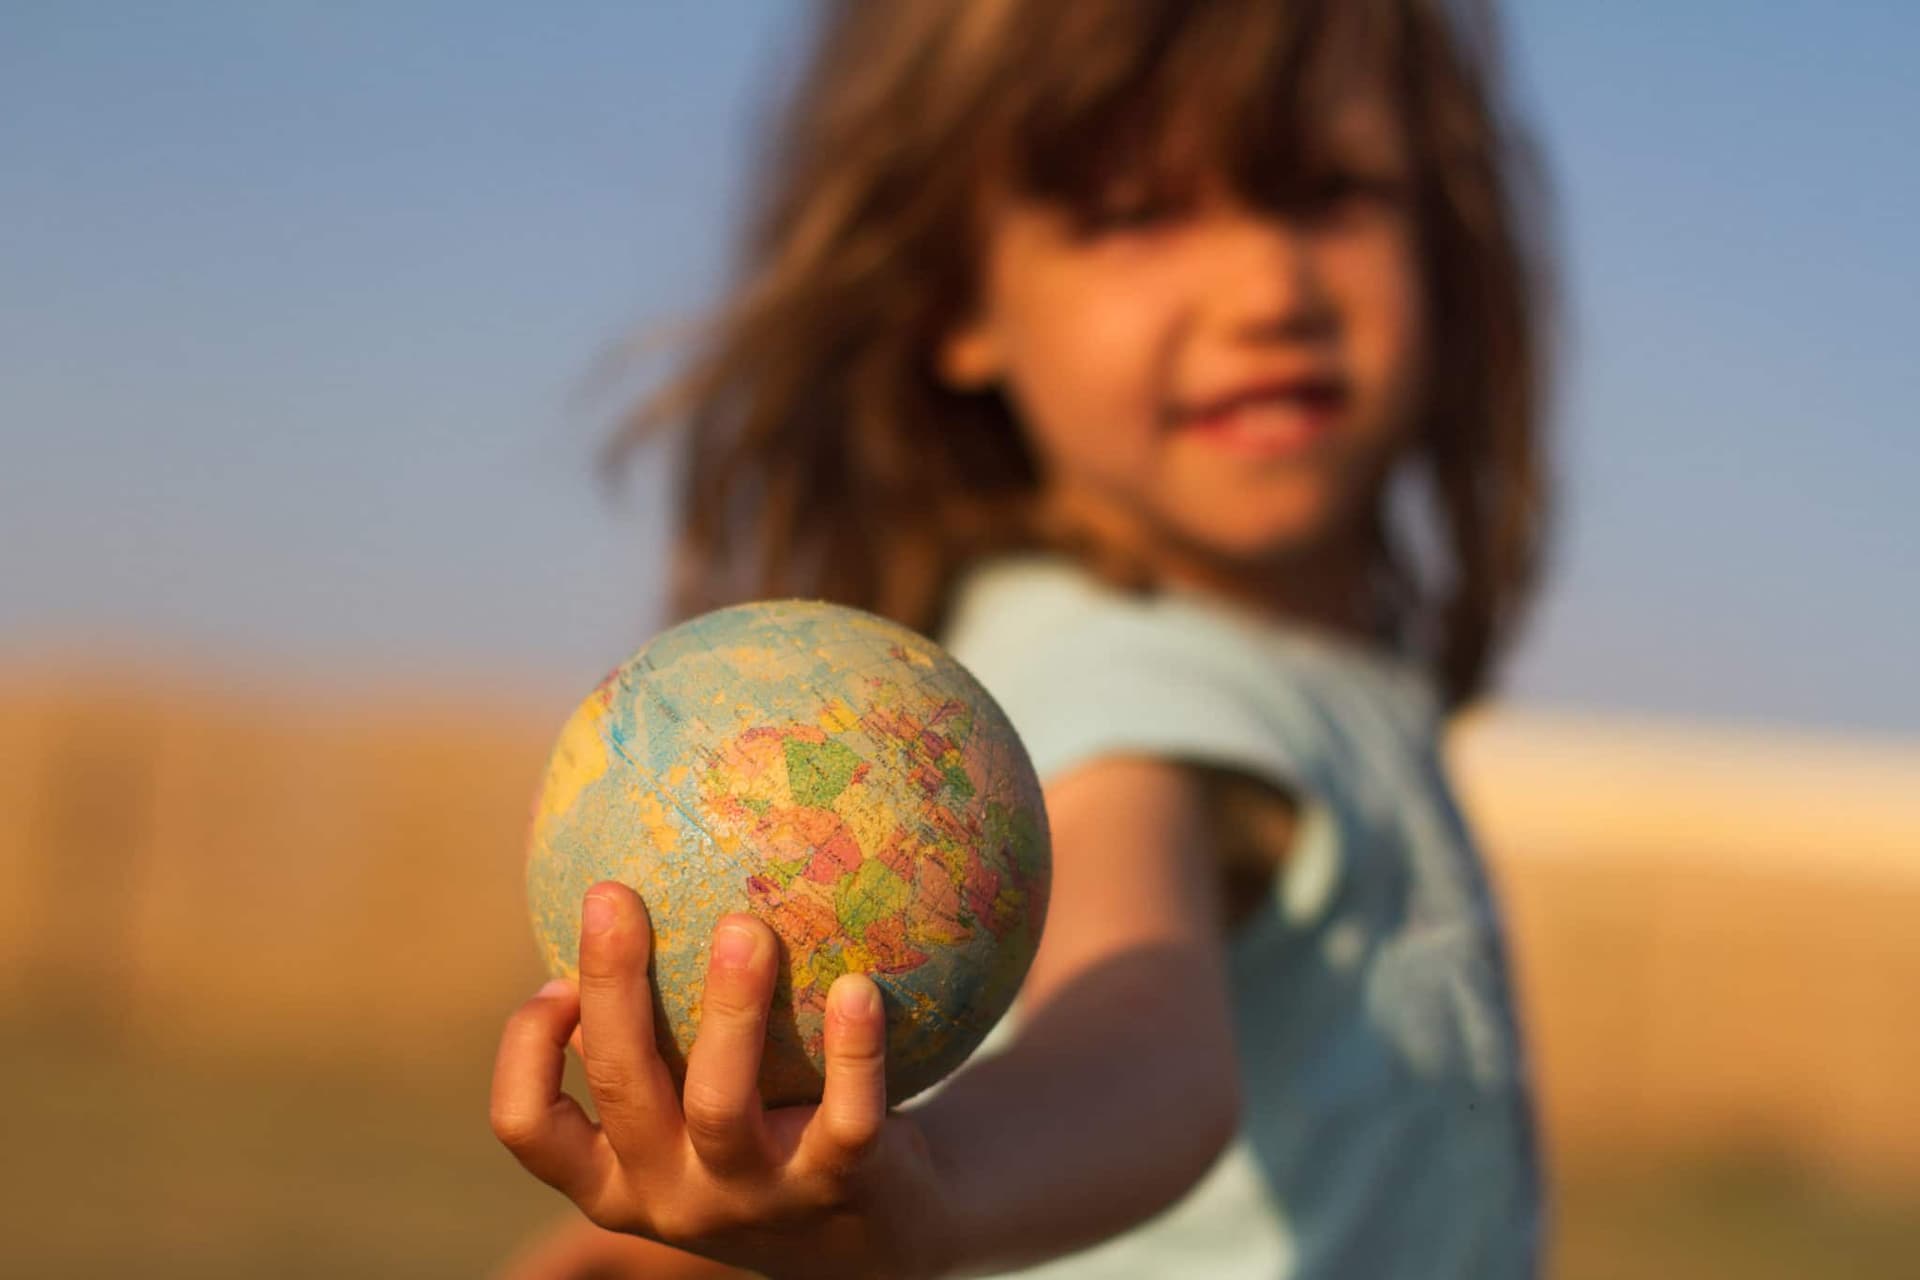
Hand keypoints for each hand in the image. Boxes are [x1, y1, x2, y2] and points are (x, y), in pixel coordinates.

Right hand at [490, 882, 954, 1279]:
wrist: (881, 1234)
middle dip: (612, 986)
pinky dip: (854, 1052)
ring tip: (744, 927)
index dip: (525, 1052)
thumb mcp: (686, 1110)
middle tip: (613, 894)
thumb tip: (610, 890)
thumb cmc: (761, 1134)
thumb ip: (649, 1038)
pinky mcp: (842, 1186)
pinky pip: (847, 1118)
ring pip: (721, 1104)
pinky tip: (859, 985)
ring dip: (729, 1009)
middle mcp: (674, 1196)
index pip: (529, 1128)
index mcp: (618, 1178)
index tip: (554, 979)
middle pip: (622, 1087)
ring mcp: (758, 1198)